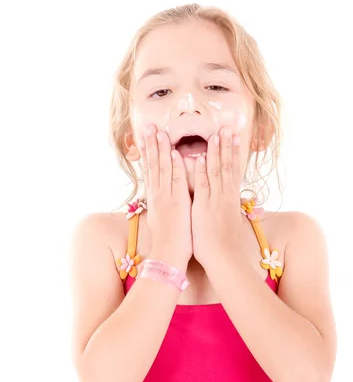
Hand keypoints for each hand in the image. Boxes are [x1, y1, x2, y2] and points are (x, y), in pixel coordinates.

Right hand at [139, 124, 192, 267]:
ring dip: (161, 149)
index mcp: (155, 197)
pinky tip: (174, 153)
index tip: (146, 137)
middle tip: (148, 126)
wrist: (168, 255)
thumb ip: (162, 204)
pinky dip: (175, 167)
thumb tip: (161, 197)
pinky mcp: (177, 203)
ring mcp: (166, 197)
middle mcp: (158, 194)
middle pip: (153, 164)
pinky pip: (176, 181)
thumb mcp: (162, 218)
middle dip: (151, 144)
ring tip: (158, 131)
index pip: (150, 169)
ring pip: (162, 168)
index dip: (148, 152)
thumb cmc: (168, 240)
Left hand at [192, 127, 243, 268]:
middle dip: (227, 146)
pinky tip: (199, 159)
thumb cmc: (225, 244)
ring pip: (216, 172)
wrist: (226, 257)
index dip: (233, 153)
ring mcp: (216, 200)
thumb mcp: (229, 221)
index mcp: (230, 198)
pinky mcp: (205, 208)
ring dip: (216, 153)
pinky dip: (201, 172)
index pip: (233, 170)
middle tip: (228, 128)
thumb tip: (230, 202)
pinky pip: (203, 186)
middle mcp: (225, 196)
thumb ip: (228, 207)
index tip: (235, 137)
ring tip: (216, 135)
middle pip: (227, 166)